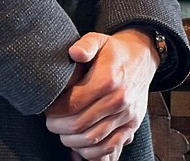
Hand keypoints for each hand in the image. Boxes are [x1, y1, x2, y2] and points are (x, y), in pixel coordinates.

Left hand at [45, 28, 159, 159]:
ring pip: (93, 140)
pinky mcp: (131, 125)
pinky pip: (110, 147)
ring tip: (62, 133)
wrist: (143, 58)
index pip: (73, 104)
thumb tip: (74, 52)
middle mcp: (119, 99)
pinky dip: (91, 152)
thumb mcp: (99, 39)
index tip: (47, 109)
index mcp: (108, 79)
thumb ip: (85, 45)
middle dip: (59, 127)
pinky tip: (80, 145)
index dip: (54, 111)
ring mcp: (126, 115)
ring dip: (72, 141)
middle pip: (80, 125)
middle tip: (51, 123)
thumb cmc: (114, 51)